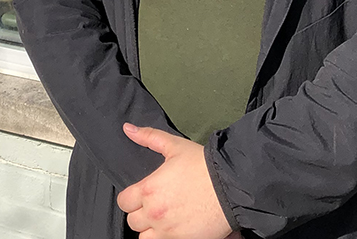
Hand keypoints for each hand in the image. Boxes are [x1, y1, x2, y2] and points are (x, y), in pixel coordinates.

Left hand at [115, 124, 238, 238]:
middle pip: (133, 221)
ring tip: (163, 219)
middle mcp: (154, 213)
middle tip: (155, 206)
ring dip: (151, 229)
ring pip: (145, 237)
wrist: (232, 186)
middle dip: (141, 213)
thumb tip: (128, 129)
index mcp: (148, 190)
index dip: (130, 198)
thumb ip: (148, 137)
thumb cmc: (204, 166)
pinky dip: (165, 237)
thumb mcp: (175, 146)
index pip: (124, 202)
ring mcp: (168, 231)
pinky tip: (174, 227)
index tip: (140, 195)